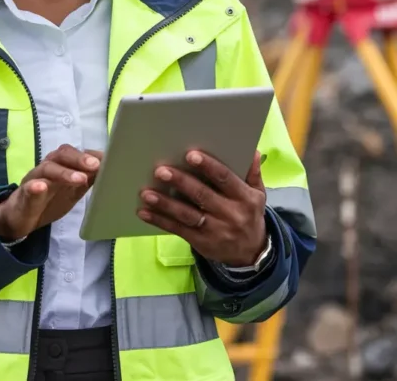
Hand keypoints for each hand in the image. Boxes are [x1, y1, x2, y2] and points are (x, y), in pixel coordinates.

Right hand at [0, 145, 101, 240]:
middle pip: (62, 155)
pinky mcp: (23, 195)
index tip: (108, 159)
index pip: (75, 154)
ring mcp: (35, 180)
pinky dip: (35, 187)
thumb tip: (110, 170)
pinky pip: (28, 188)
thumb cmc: (49, 201)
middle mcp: (48, 168)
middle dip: (80, 159)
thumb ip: (88, 181)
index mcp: (61, 166)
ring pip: (47, 168)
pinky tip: (41, 187)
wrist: (20, 217)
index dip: (91, 155)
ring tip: (80, 179)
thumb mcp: (73, 192)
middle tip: (95, 165)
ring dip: (64, 173)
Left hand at [138, 151, 266, 267]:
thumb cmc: (249, 214)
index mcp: (244, 198)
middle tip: (161, 171)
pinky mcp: (201, 242)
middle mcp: (230, 214)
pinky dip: (160, 221)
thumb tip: (251, 150)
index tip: (191, 155)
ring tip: (147, 193)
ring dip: (165, 204)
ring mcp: (215, 230)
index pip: (225, 179)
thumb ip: (252, 172)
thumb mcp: (258, 194)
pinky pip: (178, 230)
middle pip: (202, 196)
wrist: (251, 253)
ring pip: (187, 215)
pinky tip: (145, 212)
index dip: (208, 167)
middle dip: (181, 182)